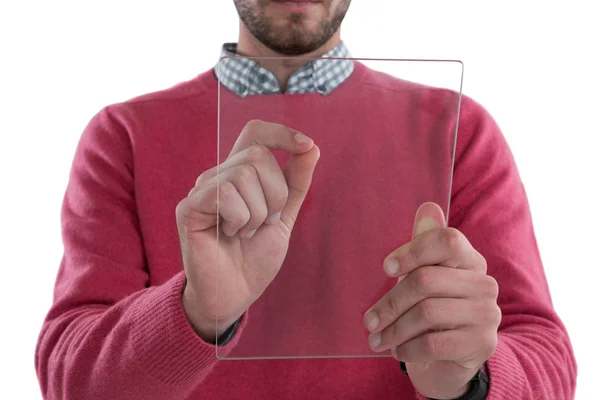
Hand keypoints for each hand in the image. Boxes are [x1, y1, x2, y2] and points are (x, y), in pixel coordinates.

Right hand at [177, 120, 319, 340]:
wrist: (236, 292)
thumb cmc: (254, 256)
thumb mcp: (284, 216)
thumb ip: (295, 183)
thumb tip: (312, 147)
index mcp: (240, 173)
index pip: (256, 133)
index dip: (282, 133)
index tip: (307, 146)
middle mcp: (219, 175)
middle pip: (258, 155)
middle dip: (275, 193)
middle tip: (265, 222)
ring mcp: (202, 189)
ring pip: (243, 175)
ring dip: (257, 212)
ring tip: (245, 232)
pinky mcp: (188, 207)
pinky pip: (225, 193)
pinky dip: (239, 219)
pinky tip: (229, 234)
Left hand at [363, 202, 500, 398]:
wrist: (452, 360)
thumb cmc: (431, 310)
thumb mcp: (424, 277)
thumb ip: (424, 244)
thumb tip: (427, 206)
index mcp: (470, 259)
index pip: (447, 240)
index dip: (413, 251)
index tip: (385, 268)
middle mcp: (484, 283)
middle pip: (426, 280)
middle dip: (389, 303)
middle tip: (368, 321)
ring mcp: (487, 314)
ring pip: (426, 313)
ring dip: (394, 329)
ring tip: (377, 339)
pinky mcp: (482, 343)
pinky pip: (433, 342)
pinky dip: (408, 349)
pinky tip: (398, 351)